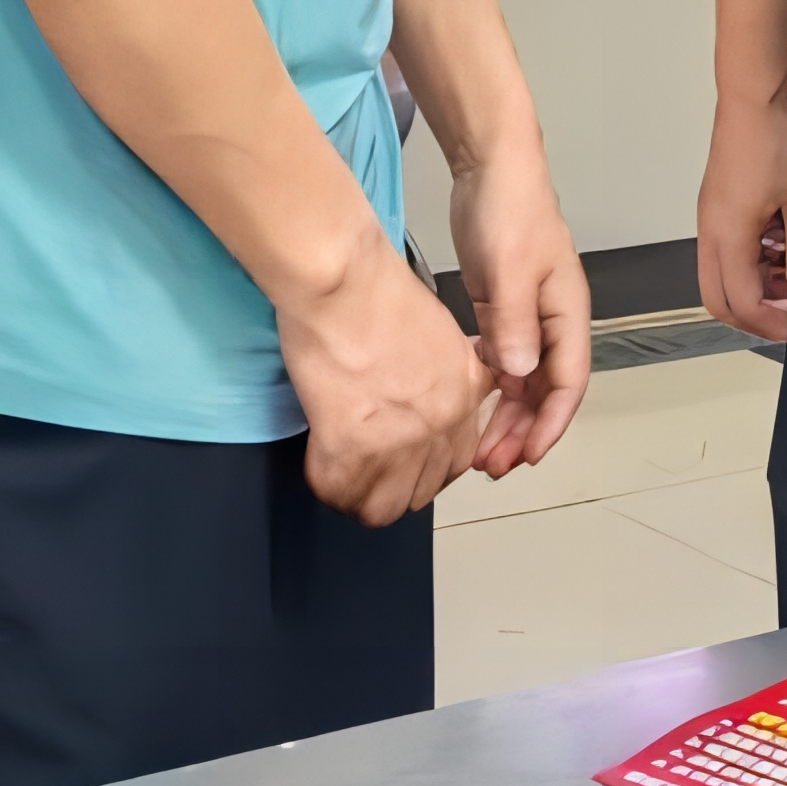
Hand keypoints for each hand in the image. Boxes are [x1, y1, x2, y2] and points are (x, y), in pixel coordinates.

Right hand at [280, 240, 491, 525]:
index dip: (427, 462)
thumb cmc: (375, 287)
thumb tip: (417, 392)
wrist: (341, 279)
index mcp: (466, 389)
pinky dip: (328, 485)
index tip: (407, 457)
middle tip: (370, 465)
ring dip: (362, 493)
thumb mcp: (436, 330)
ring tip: (343, 473)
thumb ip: (439, 372)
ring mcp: (401, 439)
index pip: (460, 456)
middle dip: (397, 482)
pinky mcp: (354, 446)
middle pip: (427, 487)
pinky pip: (342, 494)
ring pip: (386, 506)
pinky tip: (320, 463)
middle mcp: (442, 420)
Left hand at [446, 147, 591, 479]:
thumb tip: (519, 375)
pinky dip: (490, 389)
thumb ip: (515, 323)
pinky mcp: (502, 310)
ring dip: (505, 417)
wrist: (490, 167)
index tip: (526, 455)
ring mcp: (527, 316)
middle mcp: (552, 321)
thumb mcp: (510, 267)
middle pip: (545, 391)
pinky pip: (502, 363)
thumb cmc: (511, 207)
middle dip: (523, 432)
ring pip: (523, 382)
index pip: (569, 382)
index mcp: (567, 312)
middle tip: (491, 464)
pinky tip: (468, 406)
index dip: (551, 424)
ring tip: (478, 449)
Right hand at [694, 90, 786, 345]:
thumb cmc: (778, 147)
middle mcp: (709, 235)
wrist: (749, 104)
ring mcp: (706, 223)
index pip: (744, 303)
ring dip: (754, 290)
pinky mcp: (712, 213)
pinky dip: (749, 268)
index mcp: (730, 237)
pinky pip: (722, 256)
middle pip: (719, 301)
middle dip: (755, 318)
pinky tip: (780, 251)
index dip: (773, 326)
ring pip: (718, 280)